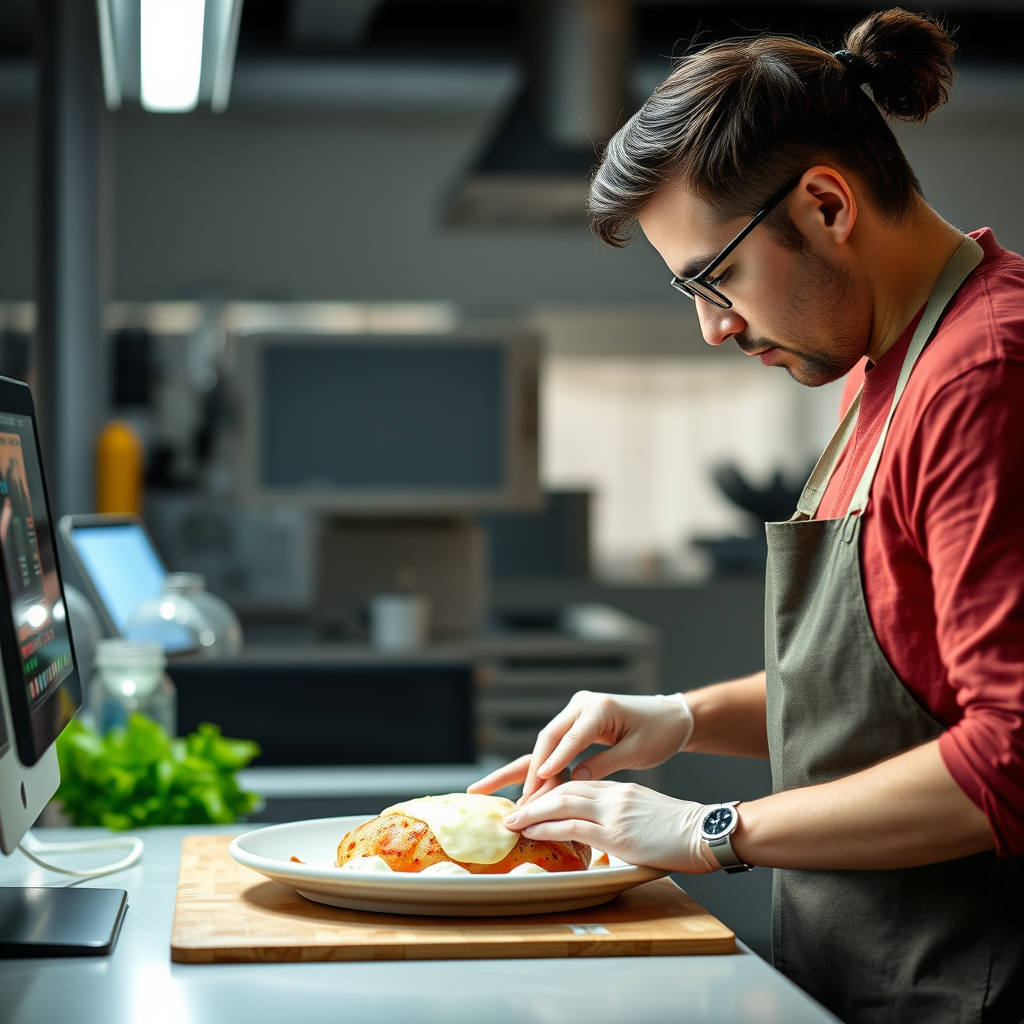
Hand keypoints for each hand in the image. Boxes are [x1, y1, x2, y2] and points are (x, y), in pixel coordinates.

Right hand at [468, 691, 693, 803]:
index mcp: (600, 707)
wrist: (670, 717)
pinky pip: (559, 742)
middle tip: (524, 797)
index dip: (554, 761)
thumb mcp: (636, 752)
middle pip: (550, 736)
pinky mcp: (578, 719)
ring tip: (528, 796)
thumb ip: (605, 764)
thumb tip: (575, 781)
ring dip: (539, 766)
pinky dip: (550, 762)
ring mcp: (578, 709)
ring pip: (550, 740)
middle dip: (535, 767)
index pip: (571, 737)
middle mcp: (583, 704)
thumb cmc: (659, 732)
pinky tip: (542, 784)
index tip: (538, 783)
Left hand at [501, 780, 719, 874]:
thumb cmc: (684, 830)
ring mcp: (613, 812)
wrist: (707, 831)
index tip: (532, 800)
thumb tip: (604, 833)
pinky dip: (547, 827)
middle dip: (533, 796)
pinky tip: (531, 831)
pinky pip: (572, 826)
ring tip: (511, 820)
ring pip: (561, 803)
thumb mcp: (647, 814)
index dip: (551, 790)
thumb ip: (623, 817)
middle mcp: (612, 795)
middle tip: (511, 807)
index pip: (576, 784)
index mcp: (620, 789)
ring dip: (532, 811)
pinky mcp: (615, 833)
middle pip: (563, 788)